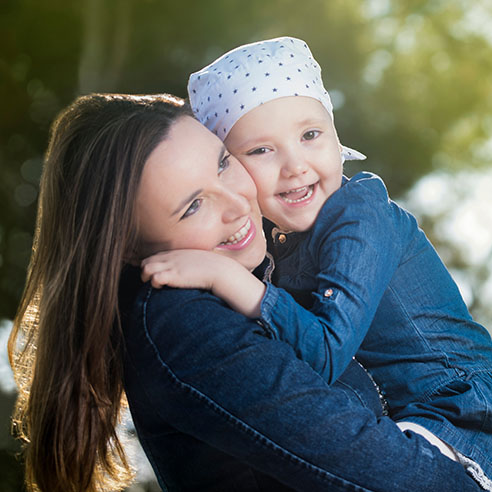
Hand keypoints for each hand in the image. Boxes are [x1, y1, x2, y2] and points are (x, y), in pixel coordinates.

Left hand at [141, 249, 265, 317]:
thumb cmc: (212, 268)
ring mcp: (171, 265)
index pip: (154, 257)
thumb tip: (190, 270)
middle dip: (145, 272)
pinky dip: (154, 283)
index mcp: (176, 253)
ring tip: (155, 285)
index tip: (157, 276)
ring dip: (147, 277)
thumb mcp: (198, 260)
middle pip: (146, 261)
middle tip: (152, 282)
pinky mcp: (173, 275)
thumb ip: (189, 262)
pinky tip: (162, 287)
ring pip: (145, 268)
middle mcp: (171, 257)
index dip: (152, 267)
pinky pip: (154, 278)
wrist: (220, 270)